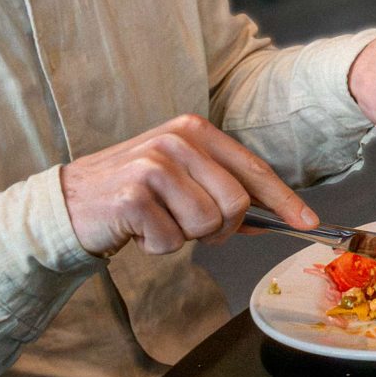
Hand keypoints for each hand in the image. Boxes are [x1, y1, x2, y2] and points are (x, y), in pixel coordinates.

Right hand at [59, 116, 316, 257]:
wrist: (66, 204)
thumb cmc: (131, 192)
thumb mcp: (181, 178)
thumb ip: (224, 189)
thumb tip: (276, 215)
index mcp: (195, 129)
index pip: (254, 170)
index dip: (284, 200)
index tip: (309, 222)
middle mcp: (177, 140)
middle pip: (236, 203)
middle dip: (221, 228)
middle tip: (191, 228)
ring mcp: (154, 165)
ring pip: (207, 224)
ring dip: (184, 237)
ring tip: (158, 222)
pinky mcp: (133, 196)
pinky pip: (172, 240)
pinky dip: (157, 246)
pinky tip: (137, 230)